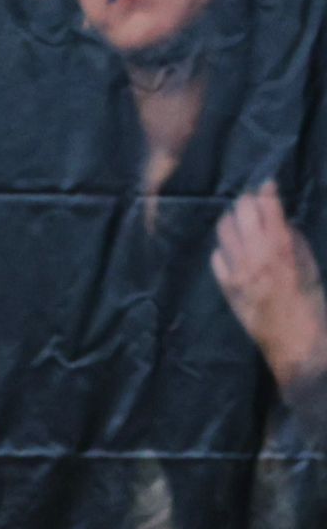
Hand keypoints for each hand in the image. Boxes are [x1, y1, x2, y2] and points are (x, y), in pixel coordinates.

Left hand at [213, 180, 326, 394]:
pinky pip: (217, 260)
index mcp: (282, 251)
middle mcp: (256, 258)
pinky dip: (224, 250)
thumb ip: (295, 242)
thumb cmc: (312, 306)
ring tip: (238, 219)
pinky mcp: (228, 289)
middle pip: (242, 215)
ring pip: (224, 233)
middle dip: (246, 204)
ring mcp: (238, 274)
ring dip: (231, 221)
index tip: (266, 184)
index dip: (267, 193)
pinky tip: (231, 249)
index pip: (269, 210)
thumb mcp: (311, 269)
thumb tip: (281, 222)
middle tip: (251, 201)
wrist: (296, 344)